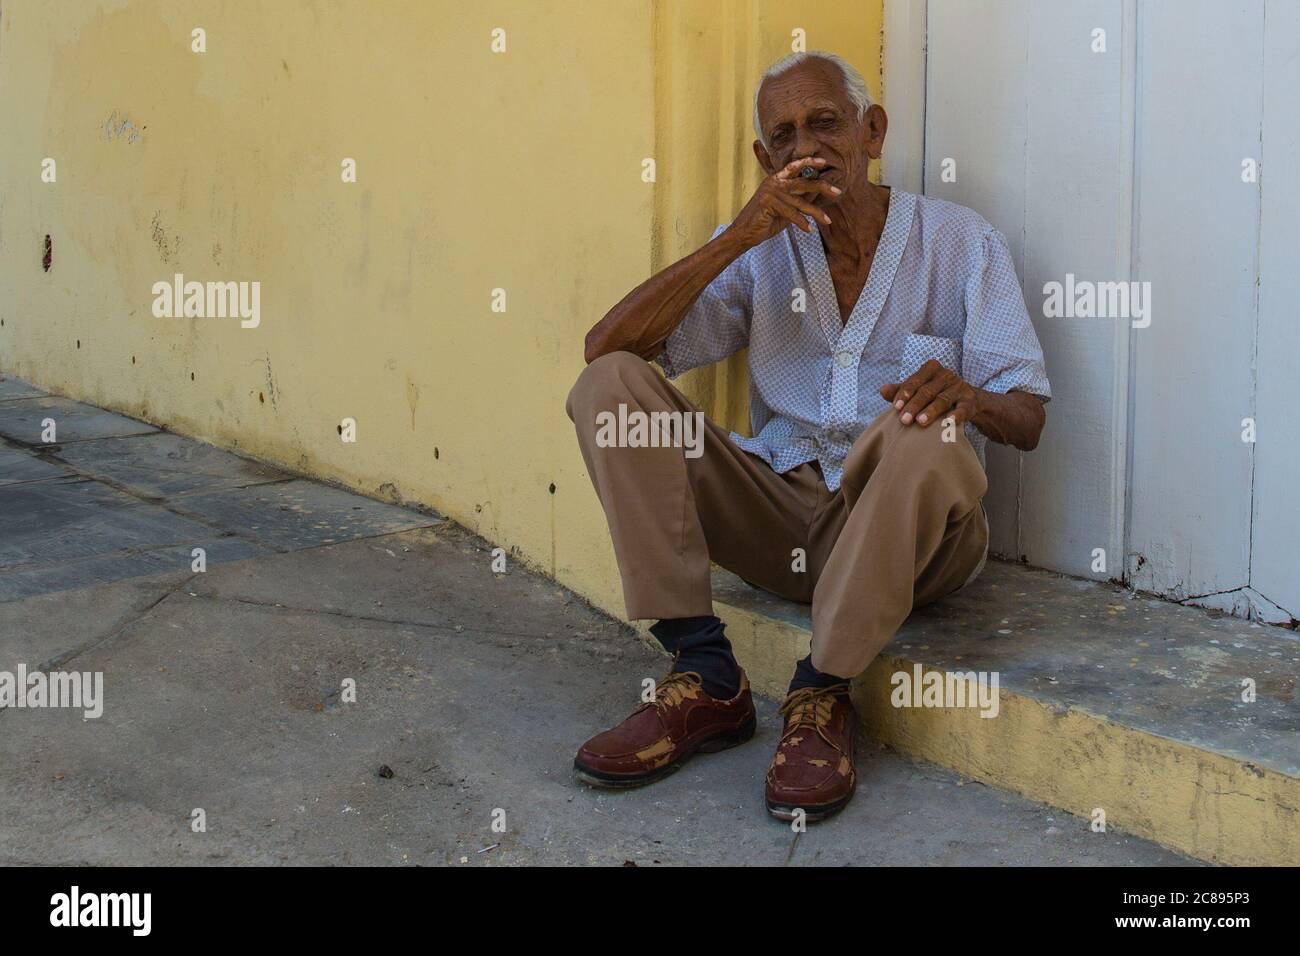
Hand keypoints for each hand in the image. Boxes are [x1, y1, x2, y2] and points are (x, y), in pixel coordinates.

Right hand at [724, 158, 841, 249]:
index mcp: (776, 179)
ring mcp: (770, 191)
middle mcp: (774, 182)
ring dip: (815, 213)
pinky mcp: (768, 203)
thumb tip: (818, 193)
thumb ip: (799, 199)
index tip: (824, 162)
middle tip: (837, 191)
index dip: (809, 162)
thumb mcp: (786, 209)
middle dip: (822, 186)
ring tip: (827, 220)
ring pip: (800, 201)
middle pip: (803, 182)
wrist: (744, 233)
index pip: (794, 166)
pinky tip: (809, 229)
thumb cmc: (765, 221)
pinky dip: (801, 222)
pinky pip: (791, 213)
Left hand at [880, 360, 982, 428]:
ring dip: (931, 411)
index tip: (896, 407)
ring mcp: (959, 387)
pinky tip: (948, 422)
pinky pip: (962, 408)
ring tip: (920, 422)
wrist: (967, 400)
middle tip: (904, 420)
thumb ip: (901, 390)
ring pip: (942, 399)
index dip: (904, 393)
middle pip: (927, 391)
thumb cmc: (936, 393)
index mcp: (931, 369)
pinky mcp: (969, 401)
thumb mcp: (919, 389)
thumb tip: (882, 390)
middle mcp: (946, 375)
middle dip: (914, 406)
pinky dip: (956, 415)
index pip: (914, 381)